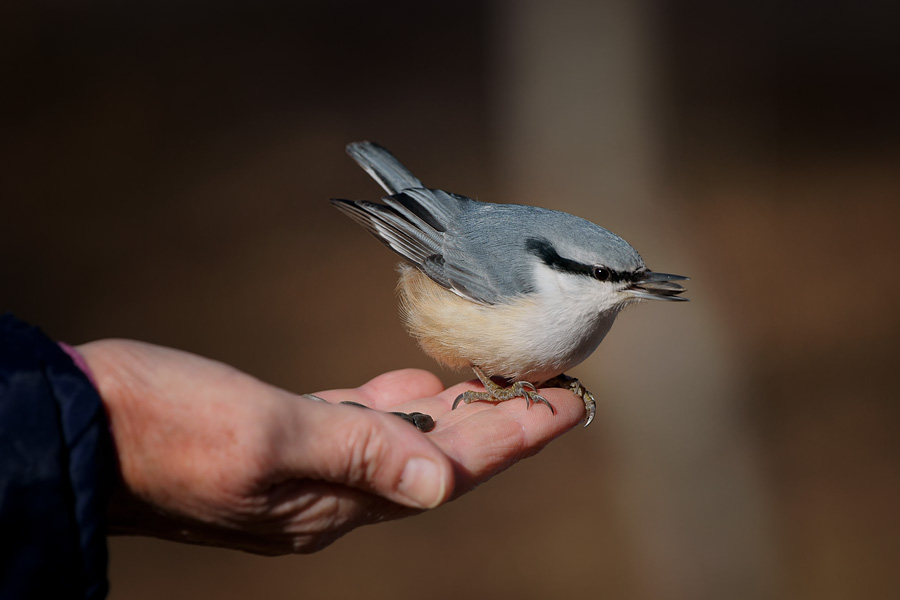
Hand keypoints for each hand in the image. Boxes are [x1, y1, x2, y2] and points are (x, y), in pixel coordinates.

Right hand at [77, 340, 583, 554]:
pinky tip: (419, 384)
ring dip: (457, 414)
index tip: (570, 403)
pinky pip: (363, 424)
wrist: (82, 428)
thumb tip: (441, 482)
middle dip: (501, 423)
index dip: (517, 435)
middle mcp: (333, 491)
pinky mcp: (283, 441)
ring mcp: (308, 469)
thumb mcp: (261, 435)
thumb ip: (354, 453)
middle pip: (441, 456)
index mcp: (336, 497)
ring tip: (503, 385)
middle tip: (554, 387)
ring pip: (406, 439)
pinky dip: (400, 404)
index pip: (452, 467)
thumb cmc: (163, 426)